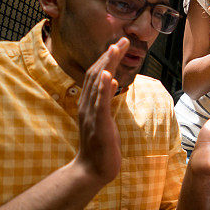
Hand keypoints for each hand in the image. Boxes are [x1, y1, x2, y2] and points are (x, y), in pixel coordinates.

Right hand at [75, 37, 125, 183]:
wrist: (93, 169)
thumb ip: (106, 100)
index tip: (118, 45)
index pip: (96, 74)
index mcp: (89, 103)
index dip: (107, 58)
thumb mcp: (105, 118)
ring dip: (106, 65)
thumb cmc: (101, 145)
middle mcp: (87, 104)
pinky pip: (99, 103)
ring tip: (115, 49)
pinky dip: (102, 88)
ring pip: (97, 84)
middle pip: (95, 73)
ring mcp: (91, 113)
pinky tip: (108, 75)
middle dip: (109, 55)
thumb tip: (111, 81)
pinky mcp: (98, 124)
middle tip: (122, 40)